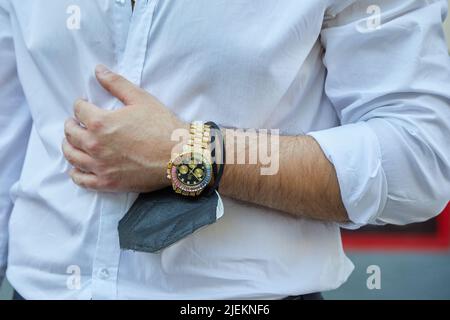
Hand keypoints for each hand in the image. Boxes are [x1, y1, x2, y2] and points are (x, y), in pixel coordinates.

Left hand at [62, 65, 188, 191]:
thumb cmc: (163, 126)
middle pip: (71, 133)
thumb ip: (116, 84)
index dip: (80, 104)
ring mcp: (100, 166)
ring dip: (69, 146)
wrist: (180, 156)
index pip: (79, 110)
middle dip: (71, 124)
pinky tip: (77, 168)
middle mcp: (95, 145)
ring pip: (71, 156)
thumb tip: (98, 70)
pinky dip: (76, 173)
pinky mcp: (108, 183)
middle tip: (76, 122)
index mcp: (101, 122)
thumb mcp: (141, 99)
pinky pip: (82, 180)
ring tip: (73, 142)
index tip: (84, 104)